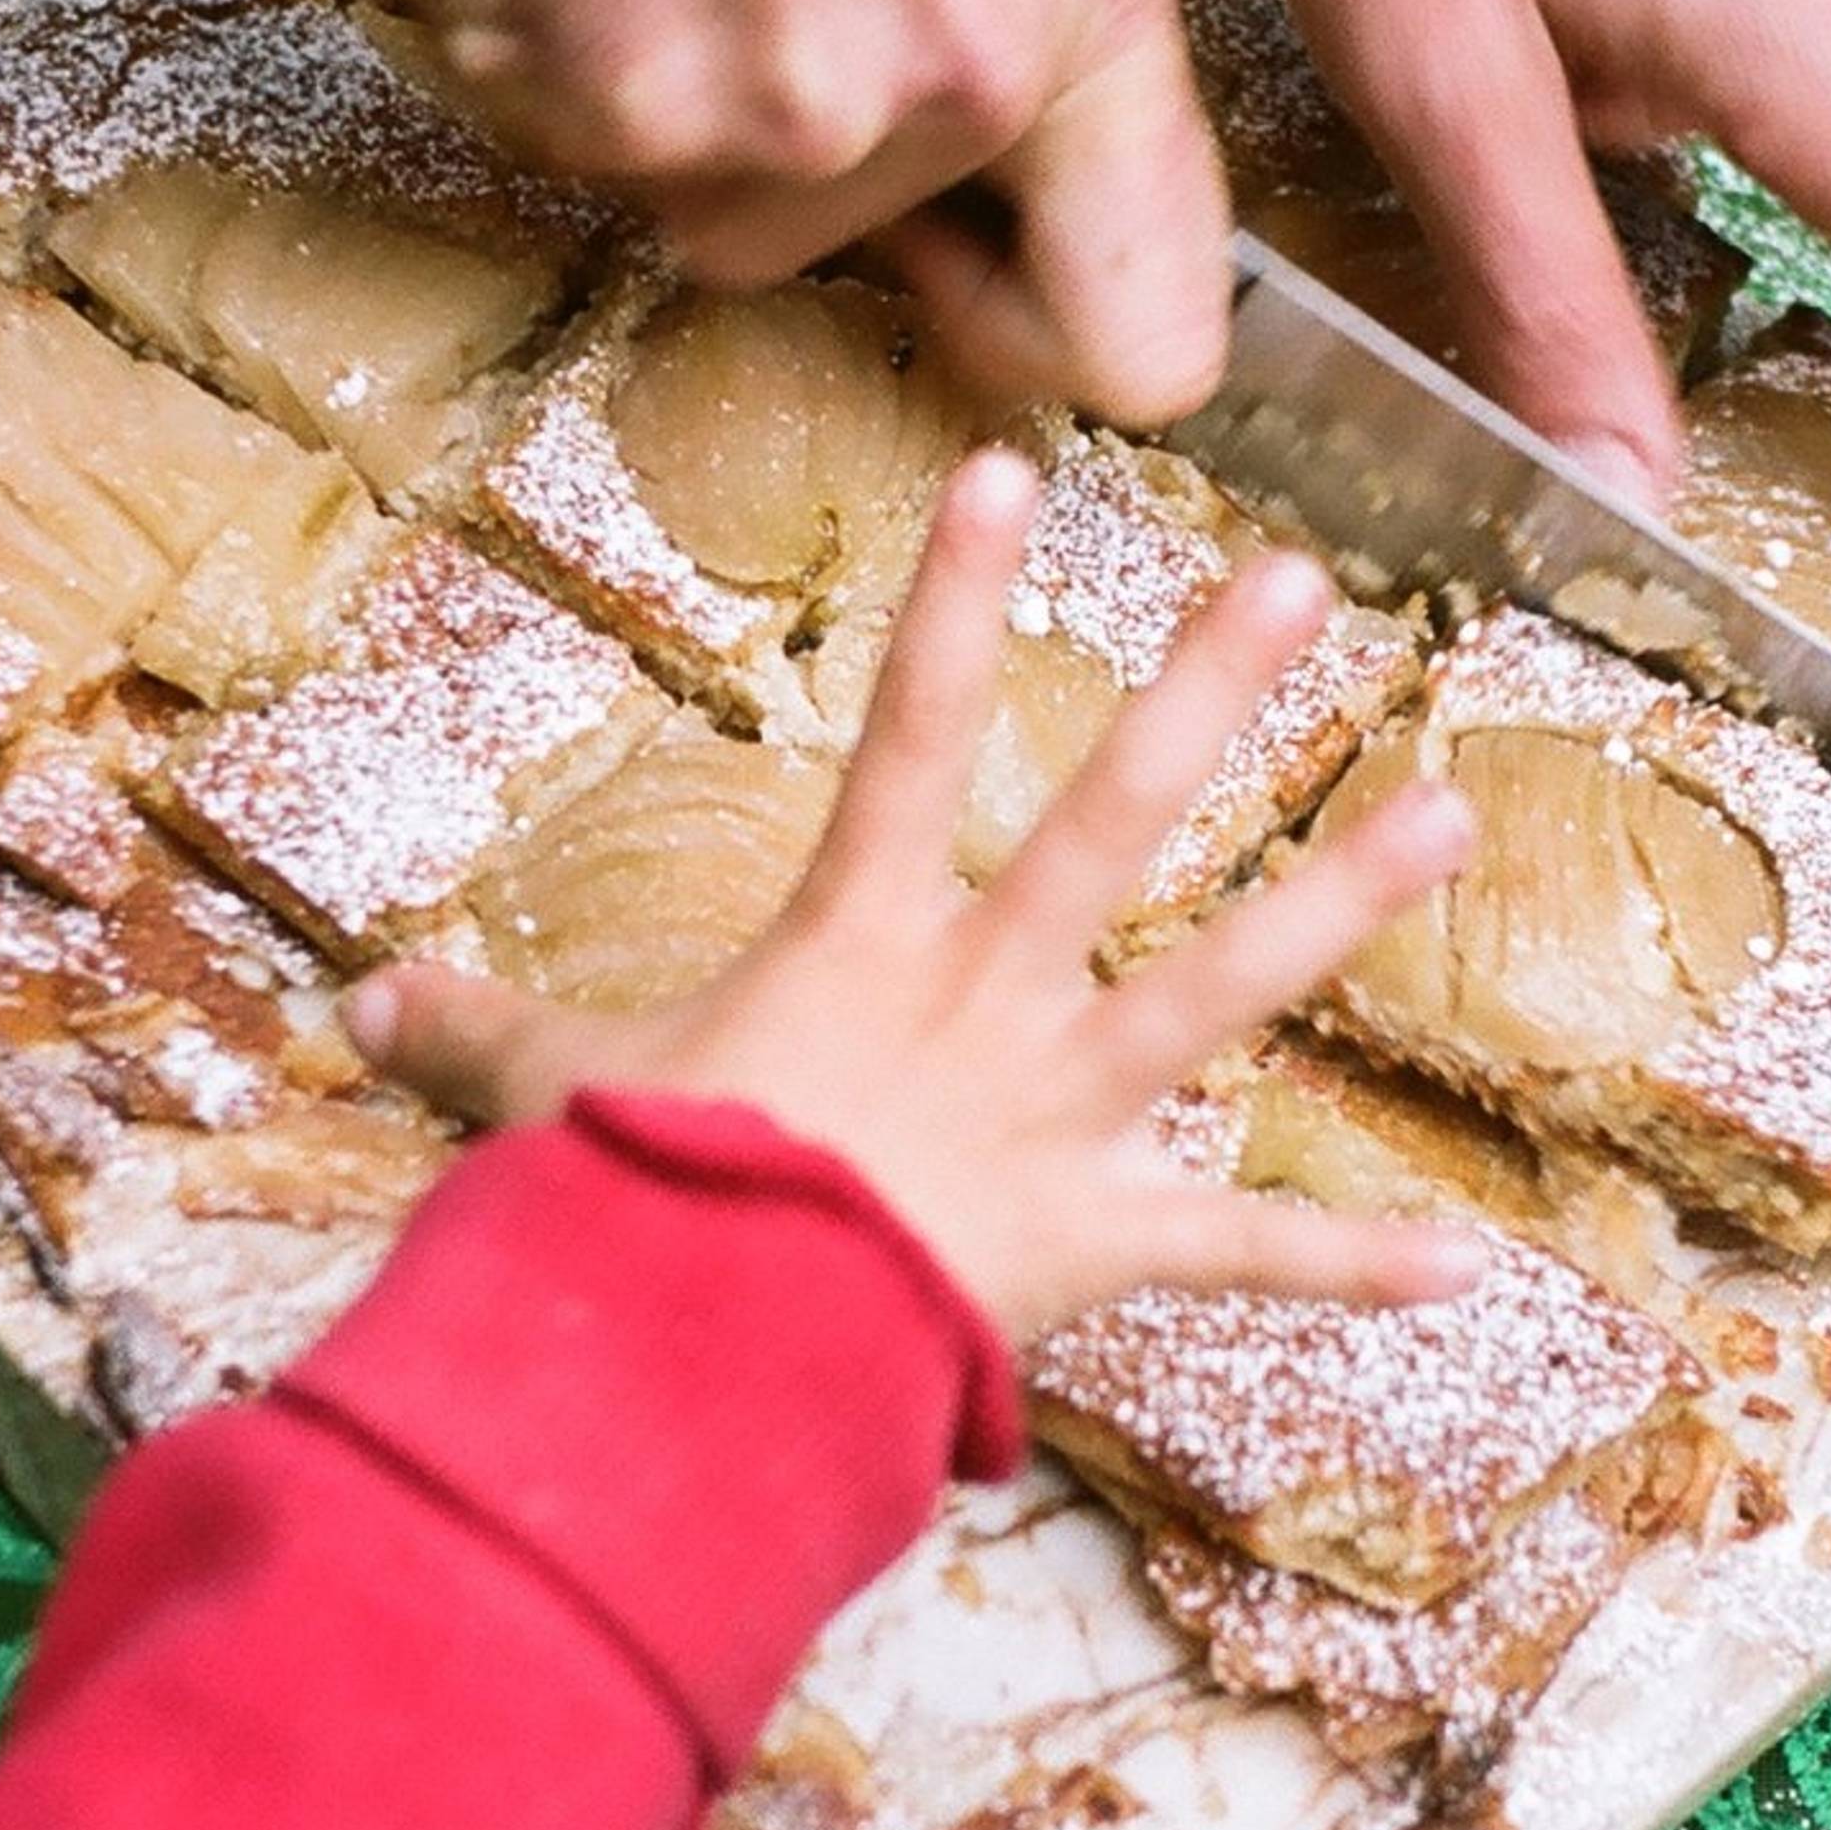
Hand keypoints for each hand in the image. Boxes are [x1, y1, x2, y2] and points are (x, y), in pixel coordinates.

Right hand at [62, 0, 1231, 422]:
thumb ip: (1041, 48)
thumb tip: (1023, 222)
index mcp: (1084, 29)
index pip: (1143, 353)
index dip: (1050, 326)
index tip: (982, 260)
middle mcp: (937, 98)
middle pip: (878, 265)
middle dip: (833, 168)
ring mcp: (755, 120)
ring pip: (724, 214)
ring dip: (696, 110)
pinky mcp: (590, 115)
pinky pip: (597, 158)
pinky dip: (585, 70)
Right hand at [341, 452, 1480, 1342]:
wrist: (702, 1355)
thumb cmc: (624, 1218)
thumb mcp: (538, 1107)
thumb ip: (470, 1042)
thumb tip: (354, 1008)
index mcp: (854, 949)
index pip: (904, 737)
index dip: (957, 605)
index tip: (1016, 474)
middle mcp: (979, 1005)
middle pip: (1106, 821)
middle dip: (1206, 695)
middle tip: (1296, 581)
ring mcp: (1053, 1116)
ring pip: (1219, 985)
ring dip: (1338, 902)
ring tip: (1451, 812)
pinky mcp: (1095, 1243)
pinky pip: (1240, 1252)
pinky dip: (1351, 1264)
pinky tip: (1475, 1262)